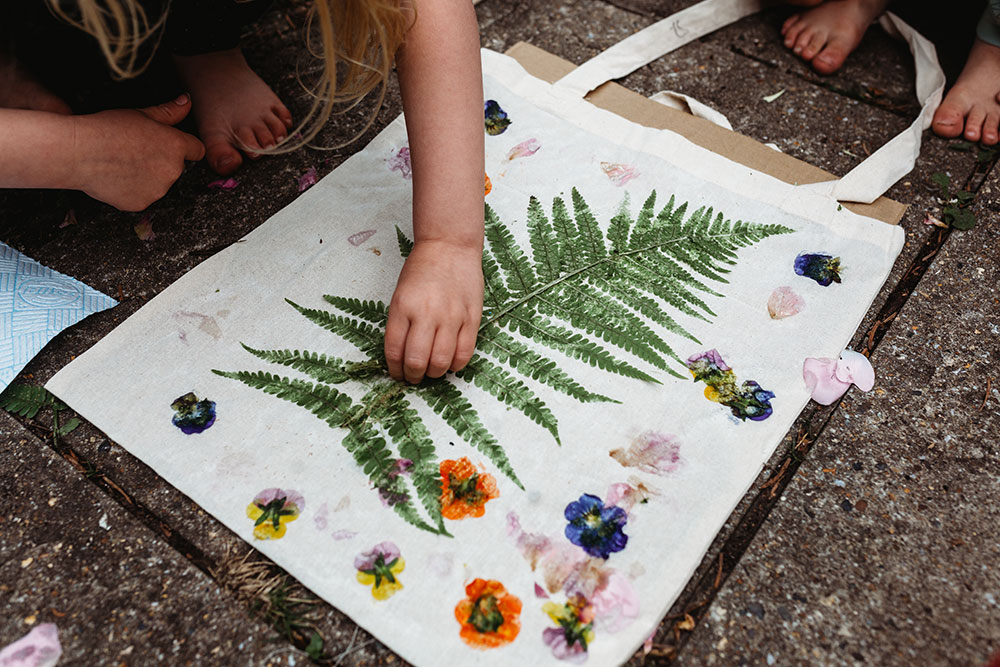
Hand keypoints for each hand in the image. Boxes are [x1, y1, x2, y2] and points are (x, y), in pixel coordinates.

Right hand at [70, 94, 204, 210]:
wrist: (78, 152)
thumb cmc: (106, 129)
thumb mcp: (141, 113)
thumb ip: (169, 111)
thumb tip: (186, 102)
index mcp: (176, 146)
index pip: (197, 150)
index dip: (184, 146)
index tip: (171, 145)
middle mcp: (172, 170)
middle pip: (175, 167)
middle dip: (161, 160)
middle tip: (135, 151)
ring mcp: (158, 190)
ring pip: (158, 183)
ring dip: (148, 176)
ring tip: (122, 163)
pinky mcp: (141, 204)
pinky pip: (142, 196)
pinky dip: (132, 190)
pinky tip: (116, 176)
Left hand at [384, 239, 483, 383]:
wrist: (449, 247)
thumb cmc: (422, 270)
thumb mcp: (400, 295)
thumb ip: (400, 325)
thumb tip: (402, 357)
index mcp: (403, 307)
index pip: (394, 350)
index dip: (395, 369)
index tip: (397, 374)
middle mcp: (426, 313)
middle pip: (417, 360)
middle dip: (413, 376)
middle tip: (413, 376)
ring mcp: (451, 316)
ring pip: (441, 361)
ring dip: (434, 373)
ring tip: (431, 371)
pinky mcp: (471, 318)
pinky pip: (464, 353)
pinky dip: (455, 365)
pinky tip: (450, 362)